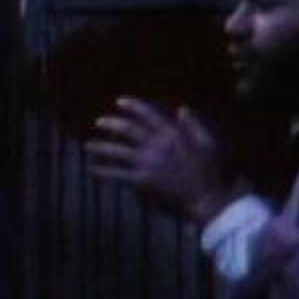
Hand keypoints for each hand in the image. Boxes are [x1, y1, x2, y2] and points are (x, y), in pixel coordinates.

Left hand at [85, 97, 236, 223]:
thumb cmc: (210, 171)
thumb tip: (182, 109)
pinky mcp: (142, 180)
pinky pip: (117, 174)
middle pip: (128, 129)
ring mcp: (148, 162)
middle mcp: (156, 145)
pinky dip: (103, 171)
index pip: (147, 114)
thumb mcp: (208, 142)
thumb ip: (194, 125)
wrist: (206, 196)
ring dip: (101, 146)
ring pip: (118, 150)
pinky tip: (93, 169)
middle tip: (99, 122)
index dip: (132, 106)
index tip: (119, 102)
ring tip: (88, 145)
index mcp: (172, 133)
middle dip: (111, 123)